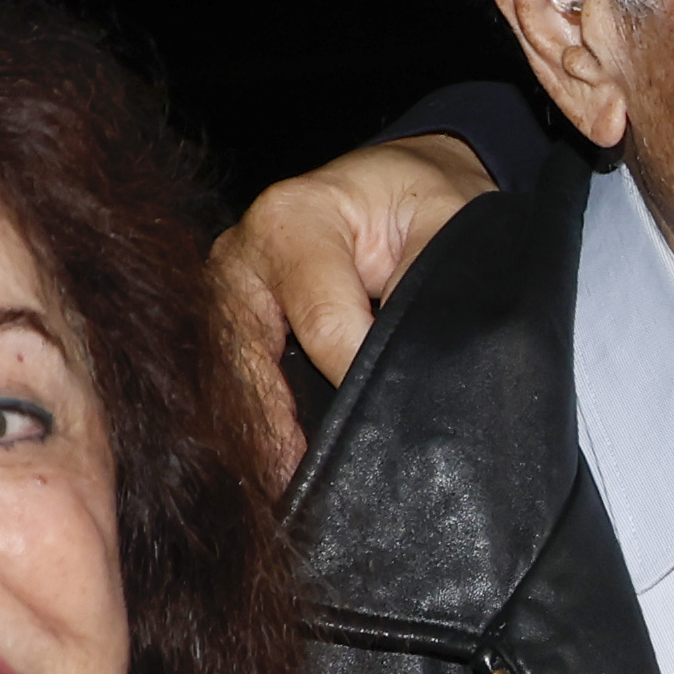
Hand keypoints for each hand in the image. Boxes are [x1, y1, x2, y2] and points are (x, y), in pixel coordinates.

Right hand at [209, 136, 496, 459]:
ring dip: (252, 434)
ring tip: (279, 493)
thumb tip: (414, 374)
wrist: (405, 180)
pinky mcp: (227, 318)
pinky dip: (248, 422)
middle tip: (296, 491)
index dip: (355, 374)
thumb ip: (430, 292)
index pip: (319, 320)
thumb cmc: (426, 200)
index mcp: (294, 220)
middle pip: (246, 356)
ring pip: (225, 374)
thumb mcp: (448, 226)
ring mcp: (225, 288)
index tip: (384, 425)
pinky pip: (228, 377)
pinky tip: (268, 468)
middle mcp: (241, 254)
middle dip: (271, 428)